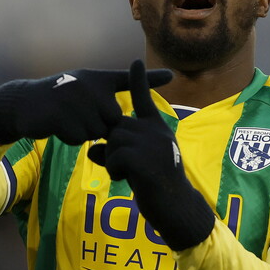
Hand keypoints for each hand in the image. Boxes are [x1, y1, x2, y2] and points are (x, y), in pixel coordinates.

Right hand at [0, 66, 172, 144]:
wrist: (26, 104)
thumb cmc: (60, 99)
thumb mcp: (84, 91)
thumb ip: (106, 99)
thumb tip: (125, 113)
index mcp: (98, 79)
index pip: (127, 80)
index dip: (150, 78)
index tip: (172, 75)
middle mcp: (89, 85)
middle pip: (113, 120)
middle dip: (100, 126)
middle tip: (80, 116)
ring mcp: (75, 99)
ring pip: (97, 131)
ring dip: (84, 132)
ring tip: (68, 119)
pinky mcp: (62, 114)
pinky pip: (80, 137)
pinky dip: (70, 136)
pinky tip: (59, 124)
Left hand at [88, 60, 214, 250]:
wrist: (176, 207)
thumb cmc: (158, 187)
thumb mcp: (137, 166)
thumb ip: (118, 153)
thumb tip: (93, 151)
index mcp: (158, 129)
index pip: (145, 100)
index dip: (139, 80)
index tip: (134, 61)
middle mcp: (156, 132)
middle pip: (116, 127)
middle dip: (112, 147)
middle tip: (123, 168)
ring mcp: (151, 144)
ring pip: (113, 141)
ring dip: (112, 161)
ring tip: (127, 175)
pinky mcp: (144, 159)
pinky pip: (114, 157)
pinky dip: (113, 170)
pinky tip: (125, 179)